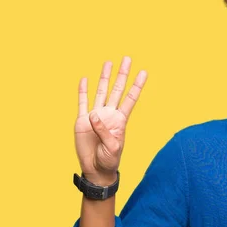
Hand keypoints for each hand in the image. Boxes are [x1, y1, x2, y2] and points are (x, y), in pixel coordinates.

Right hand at [75, 56, 147, 184]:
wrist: (95, 168)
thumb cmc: (109, 159)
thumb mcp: (112, 148)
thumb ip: (105, 131)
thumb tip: (94, 115)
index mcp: (120, 120)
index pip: (130, 99)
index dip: (137, 86)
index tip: (144, 72)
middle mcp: (109, 114)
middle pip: (117, 90)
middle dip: (122, 74)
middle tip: (127, 59)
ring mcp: (95, 116)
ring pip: (101, 91)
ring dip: (104, 77)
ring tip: (108, 63)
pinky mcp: (82, 120)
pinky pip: (82, 102)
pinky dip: (83, 90)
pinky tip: (85, 79)